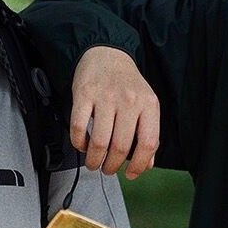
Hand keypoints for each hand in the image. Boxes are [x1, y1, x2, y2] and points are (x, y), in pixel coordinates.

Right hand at [71, 46, 158, 178]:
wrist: (106, 53)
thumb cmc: (127, 82)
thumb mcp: (146, 103)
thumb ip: (148, 132)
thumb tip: (147, 163)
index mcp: (148, 104)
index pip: (148, 143)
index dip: (140, 165)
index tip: (131, 173)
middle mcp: (129, 100)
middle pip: (121, 146)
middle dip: (112, 166)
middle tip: (108, 169)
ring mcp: (105, 97)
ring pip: (99, 142)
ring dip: (94, 160)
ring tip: (94, 162)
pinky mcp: (84, 94)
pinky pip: (78, 127)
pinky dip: (78, 143)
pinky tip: (82, 145)